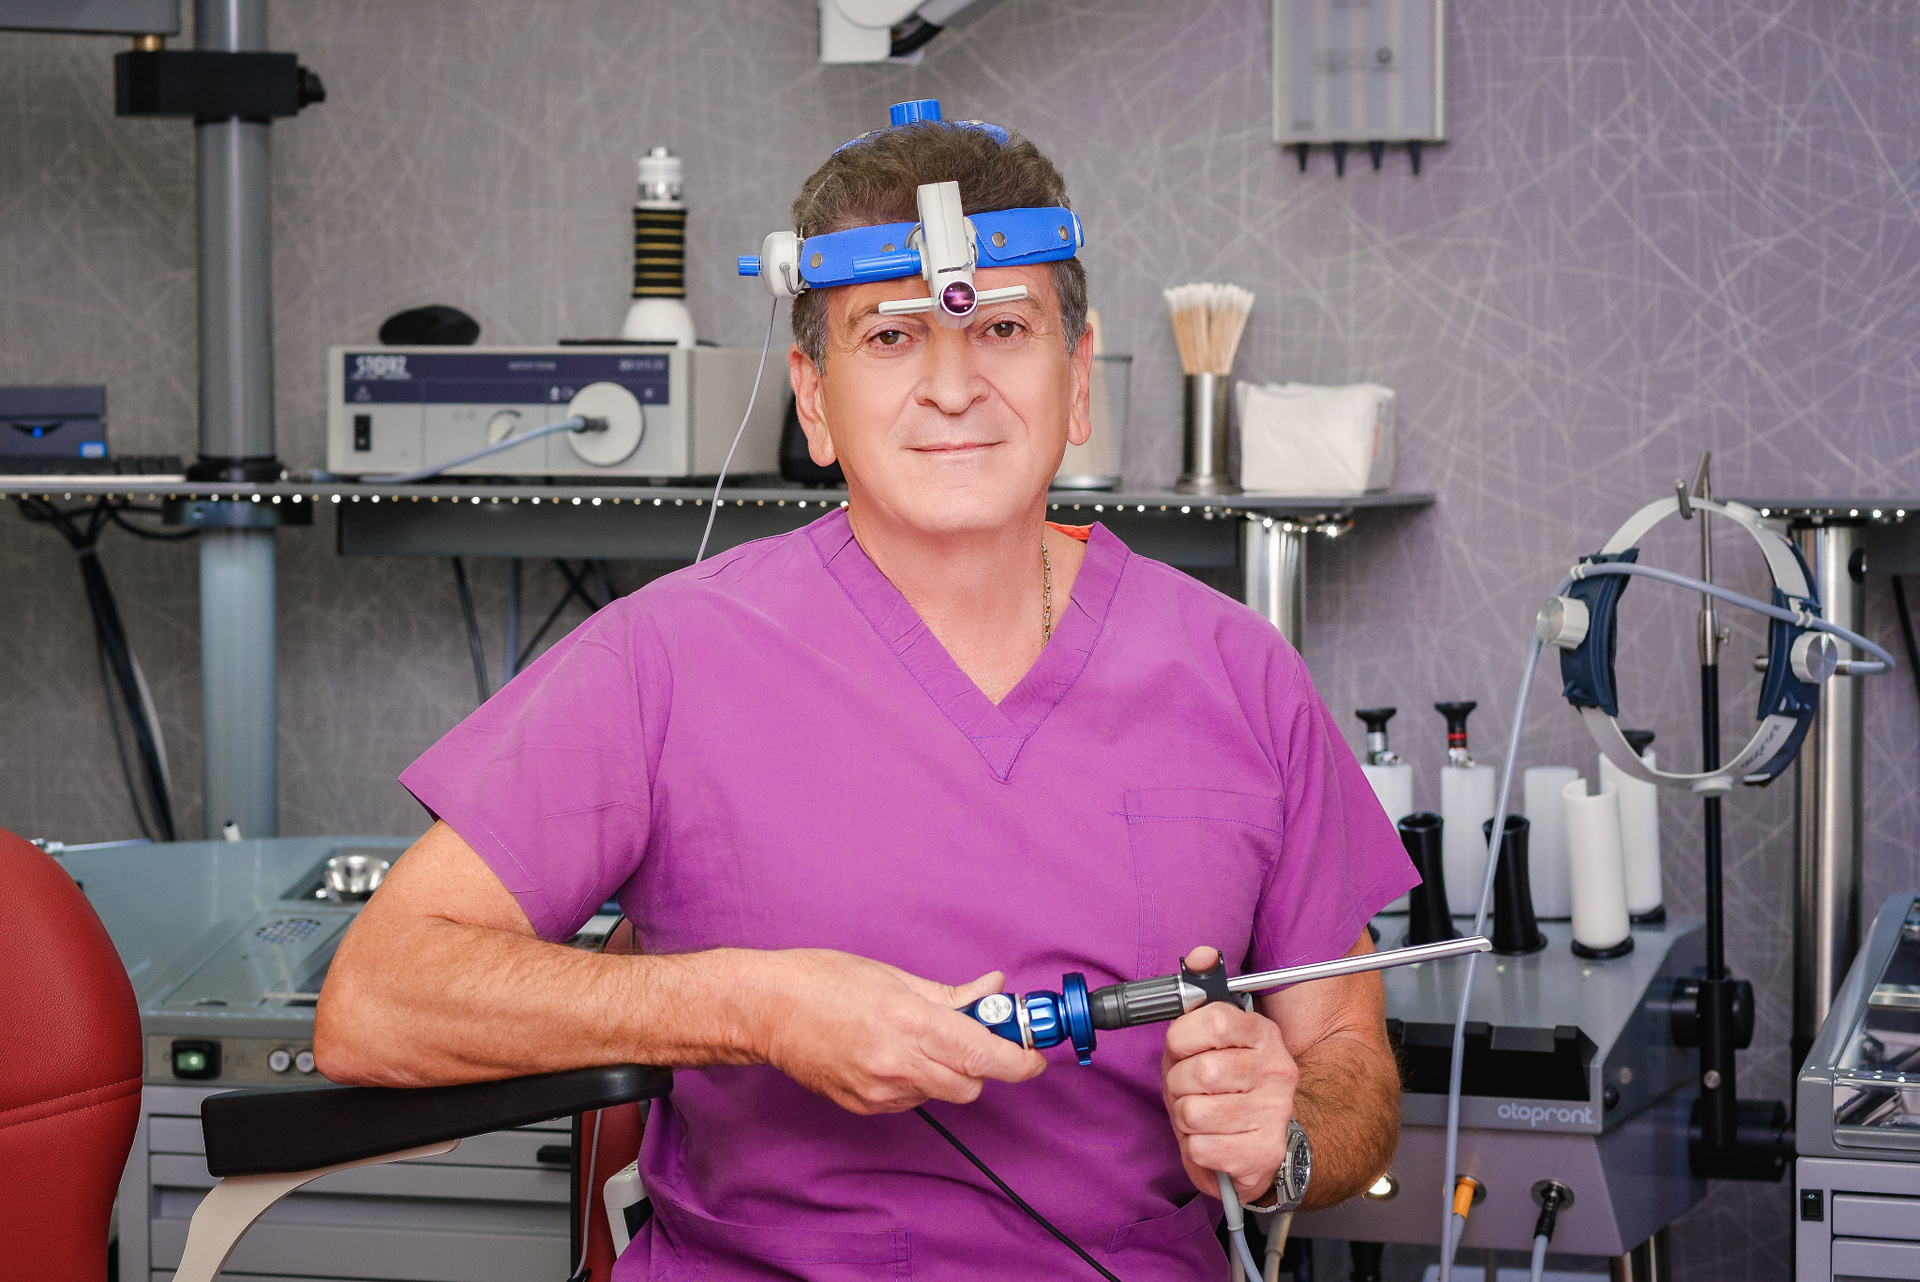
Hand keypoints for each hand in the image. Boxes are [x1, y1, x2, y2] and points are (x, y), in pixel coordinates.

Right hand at [755, 949, 1045, 1114]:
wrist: (765, 1010)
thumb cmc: (821, 980)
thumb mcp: (892, 974)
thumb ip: (949, 993)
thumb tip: (992, 989)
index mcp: (907, 1022)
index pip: (981, 1054)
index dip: (1018, 1060)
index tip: (1033, 1056)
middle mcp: (895, 1063)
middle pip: (971, 1085)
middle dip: (983, 1065)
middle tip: (975, 1036)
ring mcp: (878, 1091)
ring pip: (942, 1094)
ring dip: (947, 1071)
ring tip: (920, 1037)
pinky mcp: (863, 1106)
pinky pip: (911, 1100)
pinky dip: (917, 1080)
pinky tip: (892, 1054)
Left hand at [1161, 946, 1298, 1202]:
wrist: (1266, 1144)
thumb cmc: (1229, 1088)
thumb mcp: (1212, 1039)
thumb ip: (1201, 994)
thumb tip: (1201, 955)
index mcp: (1263, 1034)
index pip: (1213, 1020)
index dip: (1182, 1038)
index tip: (1182, 1049)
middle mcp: (1277, 1070)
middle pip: (1197, 1072)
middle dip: (1178, 1085)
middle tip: (1190, 1091)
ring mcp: (1275, 1113)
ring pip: (1193, 1112)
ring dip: (1185, 1119)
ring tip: (1202, 1117)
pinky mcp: (1265, 1153)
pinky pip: (1200, 1147)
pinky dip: (1195, 1148)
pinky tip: (1214, 1141)